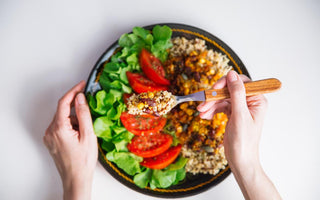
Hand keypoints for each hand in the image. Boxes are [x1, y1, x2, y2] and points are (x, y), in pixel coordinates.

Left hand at [43, 81, 97, 199]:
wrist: (76, 178)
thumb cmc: (84, 160)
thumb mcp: (88, 135)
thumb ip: (84, 114)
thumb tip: (80, 97)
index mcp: (59, 128)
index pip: (64, 103)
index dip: (73, 91)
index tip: (82, 84)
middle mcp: (50, 131)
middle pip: (63, 110)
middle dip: (77, 109)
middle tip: (90, 114)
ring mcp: (49, 137)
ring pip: (62, 119)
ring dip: (74, 119)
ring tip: (85, 132)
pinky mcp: (51, 141)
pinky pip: (60, 126)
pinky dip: (71, 125)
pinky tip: (79, 135)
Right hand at [198, 71, 280, 198]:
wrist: (240, 160)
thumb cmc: (244, 142)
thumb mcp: (239, 115)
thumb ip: (236, 93)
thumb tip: (232, 74)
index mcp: (257, 100)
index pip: (241, 82)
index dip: (226, 83)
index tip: (214, 89)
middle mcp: (250, 102)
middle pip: (229, 90)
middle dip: (215, 96)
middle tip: (203, 103)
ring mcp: (241, 108)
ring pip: (223, 98)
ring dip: (211, 104)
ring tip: (201, 112)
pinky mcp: (233, 114)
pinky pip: (220, 107)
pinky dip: (212, 110)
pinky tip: (205, 116)